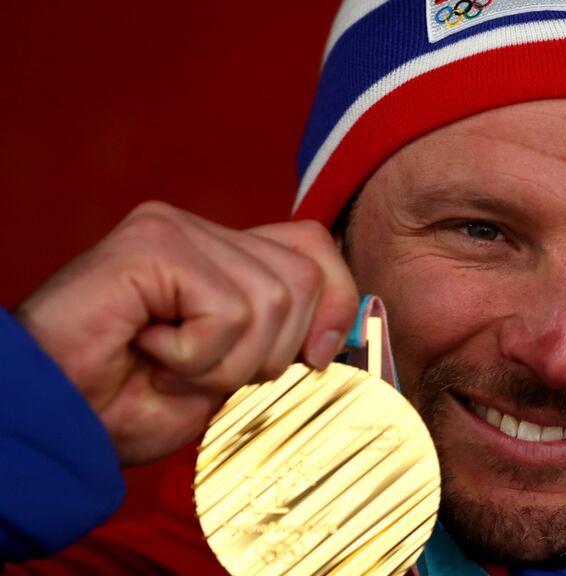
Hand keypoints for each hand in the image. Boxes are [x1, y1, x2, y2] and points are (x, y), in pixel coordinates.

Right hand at [15, 201, 357, 465]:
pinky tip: (150, 352)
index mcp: (222, 254)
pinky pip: (228, 311)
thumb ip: (280, 340)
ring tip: (170, 366)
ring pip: (271, 300)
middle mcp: (201, 230)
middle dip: (272, 352)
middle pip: (304, 277)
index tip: (315, 359)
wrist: (52, 420)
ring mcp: (175, 229)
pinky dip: (198, 358)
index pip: (314, 248)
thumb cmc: (126, 402)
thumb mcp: (228, 376)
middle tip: (204, 372)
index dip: (335, 303)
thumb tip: (339, 334)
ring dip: (227, 363)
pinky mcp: (153, 245)